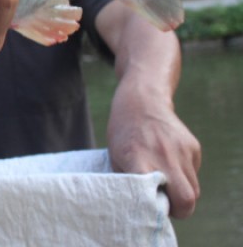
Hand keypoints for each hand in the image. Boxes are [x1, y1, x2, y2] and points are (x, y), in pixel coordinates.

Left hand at [107, 81, 200, 218]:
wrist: (141, 101)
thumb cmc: (123, 132)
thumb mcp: (115, 157)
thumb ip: (129, 182)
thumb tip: (140, 205)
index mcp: (140, 161)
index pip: (159, 197)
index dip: (158, 209)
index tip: (150, 207)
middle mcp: (165, 157)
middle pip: (187, 200)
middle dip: (178, 209)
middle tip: (163, 202)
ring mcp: (182, 151)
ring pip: (193, 189)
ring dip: (181, 192)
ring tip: (164, 180)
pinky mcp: (193, 147)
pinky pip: (193, 173)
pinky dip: (184, 175)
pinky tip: (168, 161)